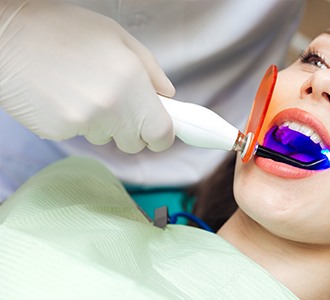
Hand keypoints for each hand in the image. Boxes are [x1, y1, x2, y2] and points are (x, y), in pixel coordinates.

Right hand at [0, 1, 174, 152]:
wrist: (8, 33)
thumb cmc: (63, 29)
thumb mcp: (118, 38)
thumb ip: (151, 71)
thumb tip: (168, 96)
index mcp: (132, 85)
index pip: (161, 135)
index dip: (163, 135)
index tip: (159, 128)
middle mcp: (109, 110)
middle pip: (134, 143)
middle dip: (133, 128)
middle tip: (121, 103)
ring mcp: (81, 124)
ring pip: (104, 138)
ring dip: (103, 123)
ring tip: (84, 89)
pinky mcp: (56, 131)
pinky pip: (78, 135)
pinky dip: (76, 121)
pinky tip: (63, 95)